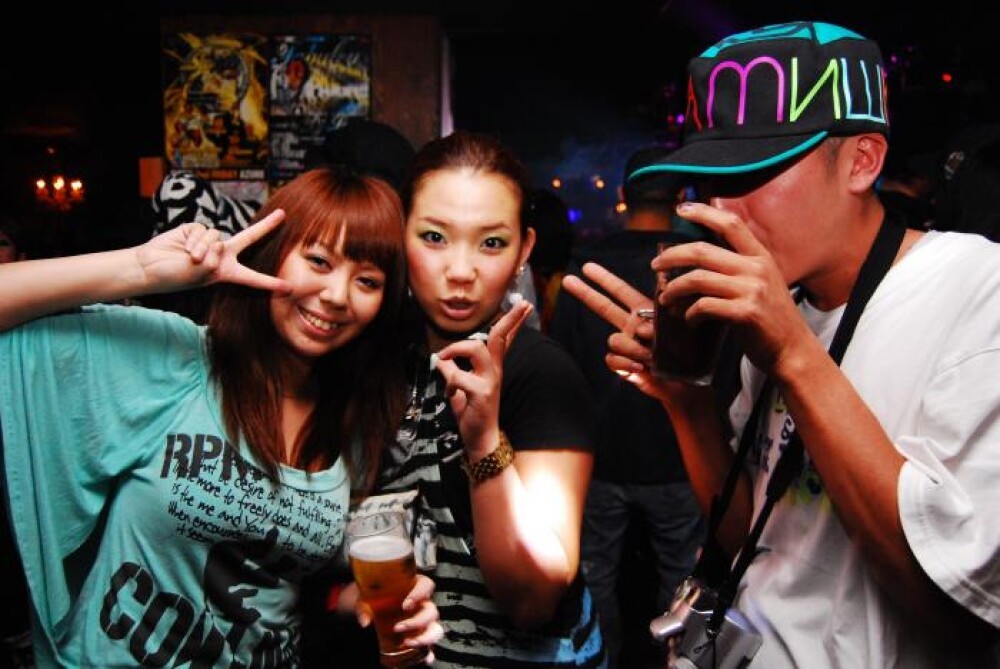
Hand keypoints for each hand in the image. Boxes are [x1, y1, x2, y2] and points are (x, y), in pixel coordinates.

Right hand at [135, 209, 290, 294]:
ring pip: (218, 237)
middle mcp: (222, 255)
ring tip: (190, 258)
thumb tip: (220, 242)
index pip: (253, 278)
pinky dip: (194, 241)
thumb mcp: (202, 274)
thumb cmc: (177, 276)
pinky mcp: (196, 229)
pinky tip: (184, 248)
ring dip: (203, 249)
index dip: (270, 283)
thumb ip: (215, 258)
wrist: (152, 267)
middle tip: (283, 214)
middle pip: (249, 237)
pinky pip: (203, 231)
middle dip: (267, 226)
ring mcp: (210, 241)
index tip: (289, 288)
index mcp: (227, 272)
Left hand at [356, 574, 443, 662]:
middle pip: (431, 611)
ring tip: (409, 643)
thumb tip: (364, 622)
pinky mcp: (419, 637)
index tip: (406, 605)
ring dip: (426, 638)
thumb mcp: (365, 600)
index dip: (420, 594)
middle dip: (417, 621)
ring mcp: (422, 622)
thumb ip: (364, 609)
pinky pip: (430, 646)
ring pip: (435, 629)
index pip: (426, 585)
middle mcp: (421, 605)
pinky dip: (429, 653)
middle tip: (398, 628)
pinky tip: (425, 658)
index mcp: (413, 589)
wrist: (370, 609)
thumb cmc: (371, 599)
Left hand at [432, 300, 532, 457]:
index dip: (513, 322)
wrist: (480, 440)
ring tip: (444, 358)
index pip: (504, 340)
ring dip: (455, 349)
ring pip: (476, 349)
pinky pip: (457, 377)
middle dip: (510, 319)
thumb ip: (452, 370)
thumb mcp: (461, 387)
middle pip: (499, 337)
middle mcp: (494, 371)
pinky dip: (447, 382)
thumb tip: (441, 359)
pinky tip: (449, 394)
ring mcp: (490, 381)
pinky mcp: (481, 393)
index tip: (526, 305)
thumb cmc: (472, 413)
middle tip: (524, 303)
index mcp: (493, 368)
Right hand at [560, 265, 676, 402]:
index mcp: (645, 313)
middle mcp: (632, 326)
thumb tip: (639, 328)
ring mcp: (626, 346)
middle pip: (604, 306)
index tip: (588, 267)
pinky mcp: (622, 365)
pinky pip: (612, 359)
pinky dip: (625, 364)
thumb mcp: (677, 332)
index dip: (604, 279)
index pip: (621, 292)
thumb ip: (657, 325)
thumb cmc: (688, 357)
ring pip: (614, 340)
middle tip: (568, 279)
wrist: (686, 386)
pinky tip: (639, 369)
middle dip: (586, 293)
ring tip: (650, 357)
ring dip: (632, 348)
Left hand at [655, 202, 810, 375]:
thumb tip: (696, 261)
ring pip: (697, 279)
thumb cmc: (769, 320)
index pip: (731, 224)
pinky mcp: (745, 312)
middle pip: (702, 250)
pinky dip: (689, 313)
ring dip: (674, 289)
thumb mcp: (760, 284)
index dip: (704, 212)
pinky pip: (704, 306)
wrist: (792, 350)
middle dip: (672, 256)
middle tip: (655, 265)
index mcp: (760, 257)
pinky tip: (688, 320)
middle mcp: (757, 268)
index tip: (681, 208)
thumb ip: (736, 269)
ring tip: (666, 299)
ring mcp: (752, 290)